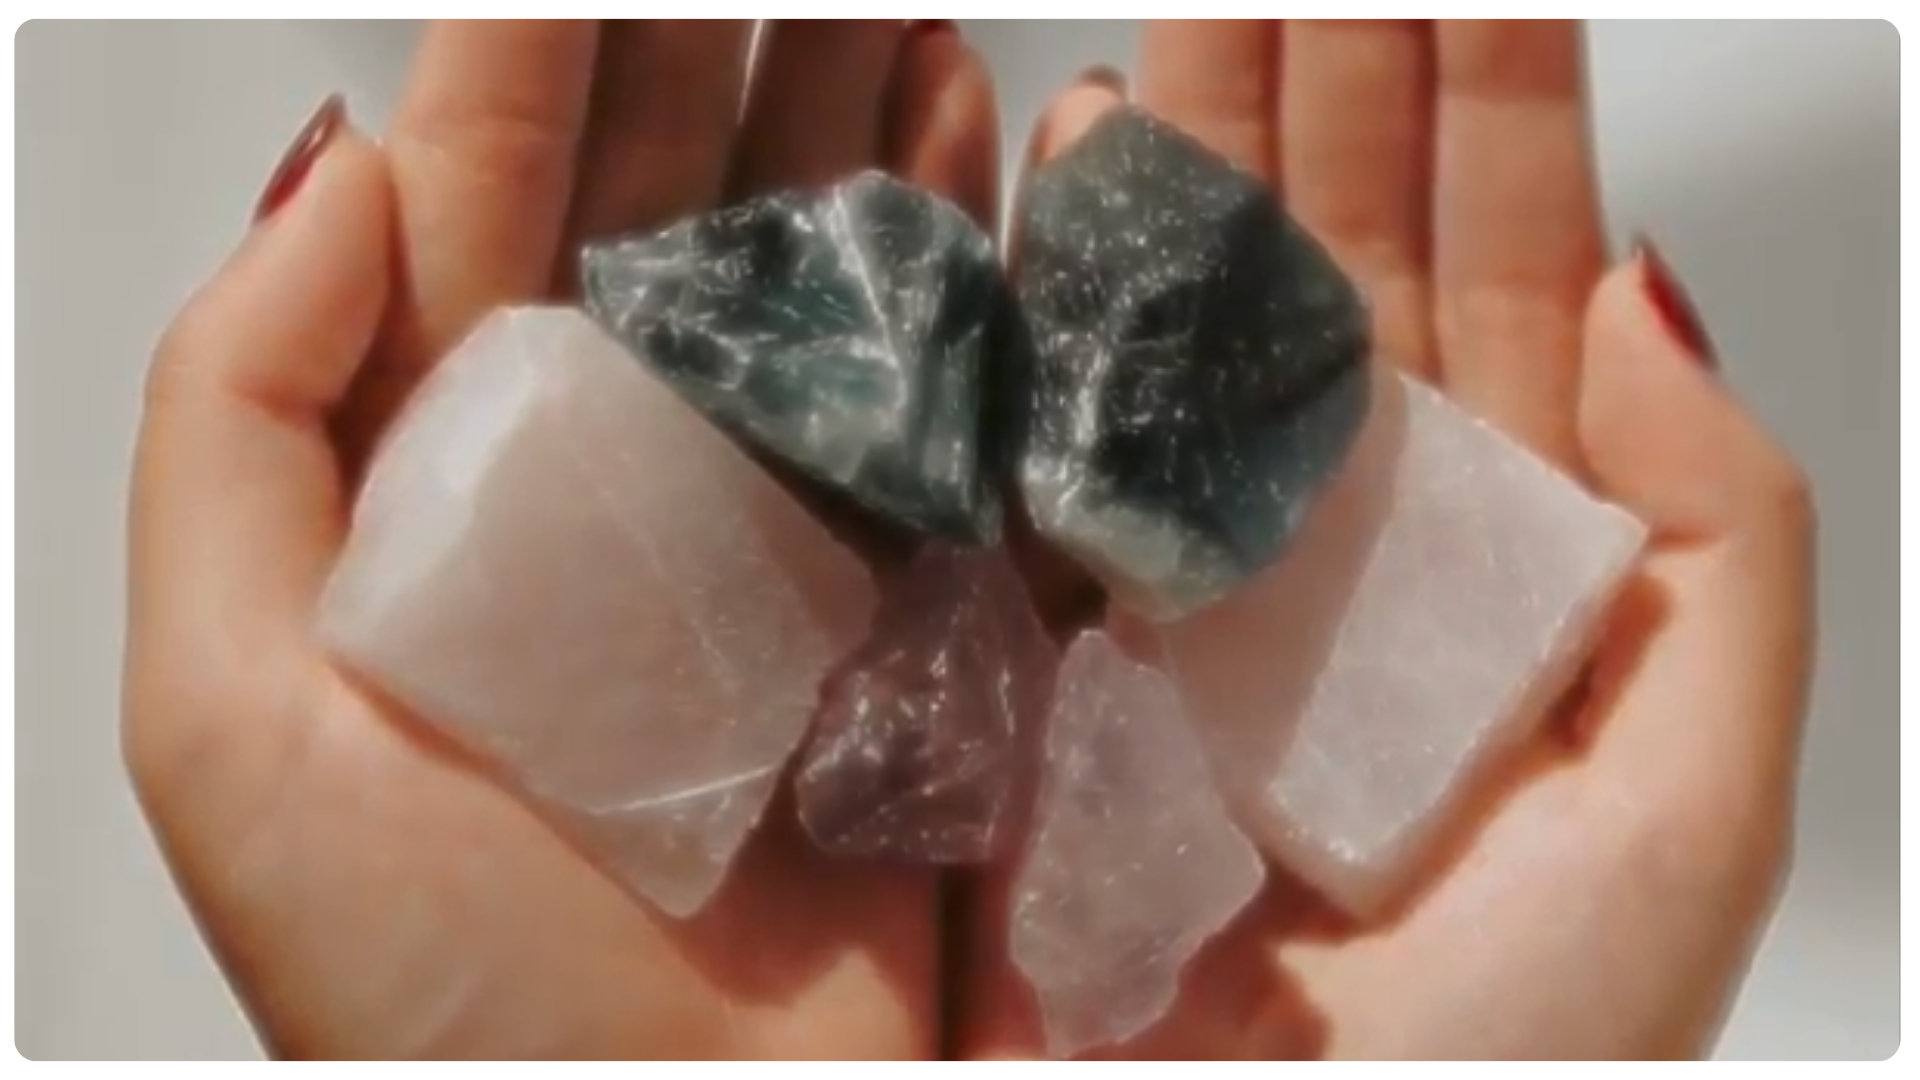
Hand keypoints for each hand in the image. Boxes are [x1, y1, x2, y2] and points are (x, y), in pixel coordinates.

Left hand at [124, 20, 996, 1057]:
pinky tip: (982, 128)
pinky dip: (976, 251)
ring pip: (816, 269)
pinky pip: (955, 387)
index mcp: (449, 483)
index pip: (486, 202)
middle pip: (666, 206)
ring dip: (850, 113)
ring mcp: (783, 530)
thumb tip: (335, 163)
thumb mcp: (234, 719)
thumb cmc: (445, 1001)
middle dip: (716, 44)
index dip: (533, 47)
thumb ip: (237, 418)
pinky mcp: (921, 593)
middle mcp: (619, 484)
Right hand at [960, 20, 1814, 1058]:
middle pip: (1328, 254)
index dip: (1491, 104)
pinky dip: (1045, 280)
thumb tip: (1648, 299)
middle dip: (1324, 66)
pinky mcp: (1033, 627)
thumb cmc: (1496, 1067)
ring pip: (1184, 307)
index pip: (1492, 278)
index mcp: (1486, 554)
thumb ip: (1718, 555)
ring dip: (1190, 132)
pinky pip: (1037, 420)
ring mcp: (1168, 572)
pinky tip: (1061, 139)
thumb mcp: (1682, 818)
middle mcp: (1325, 537)